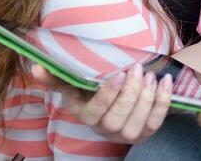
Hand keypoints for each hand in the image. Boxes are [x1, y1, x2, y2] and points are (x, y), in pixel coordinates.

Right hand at [32, 62, 171, 143]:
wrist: (117, 94)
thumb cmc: (92, 86)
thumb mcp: (75, 80)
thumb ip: (57, 75)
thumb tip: (36, 67)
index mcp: (85, 115)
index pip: (95, 112)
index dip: (108, 95)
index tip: (119, 73)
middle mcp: (104, 128)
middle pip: (117, 119)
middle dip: (130, 95)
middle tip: (137, 69)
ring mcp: (125, 133)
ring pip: (136, 124)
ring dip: (146, 99)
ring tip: (150, 75)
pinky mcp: (144, 132)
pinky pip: (155, 123)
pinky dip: (163, 103)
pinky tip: (165, 81)